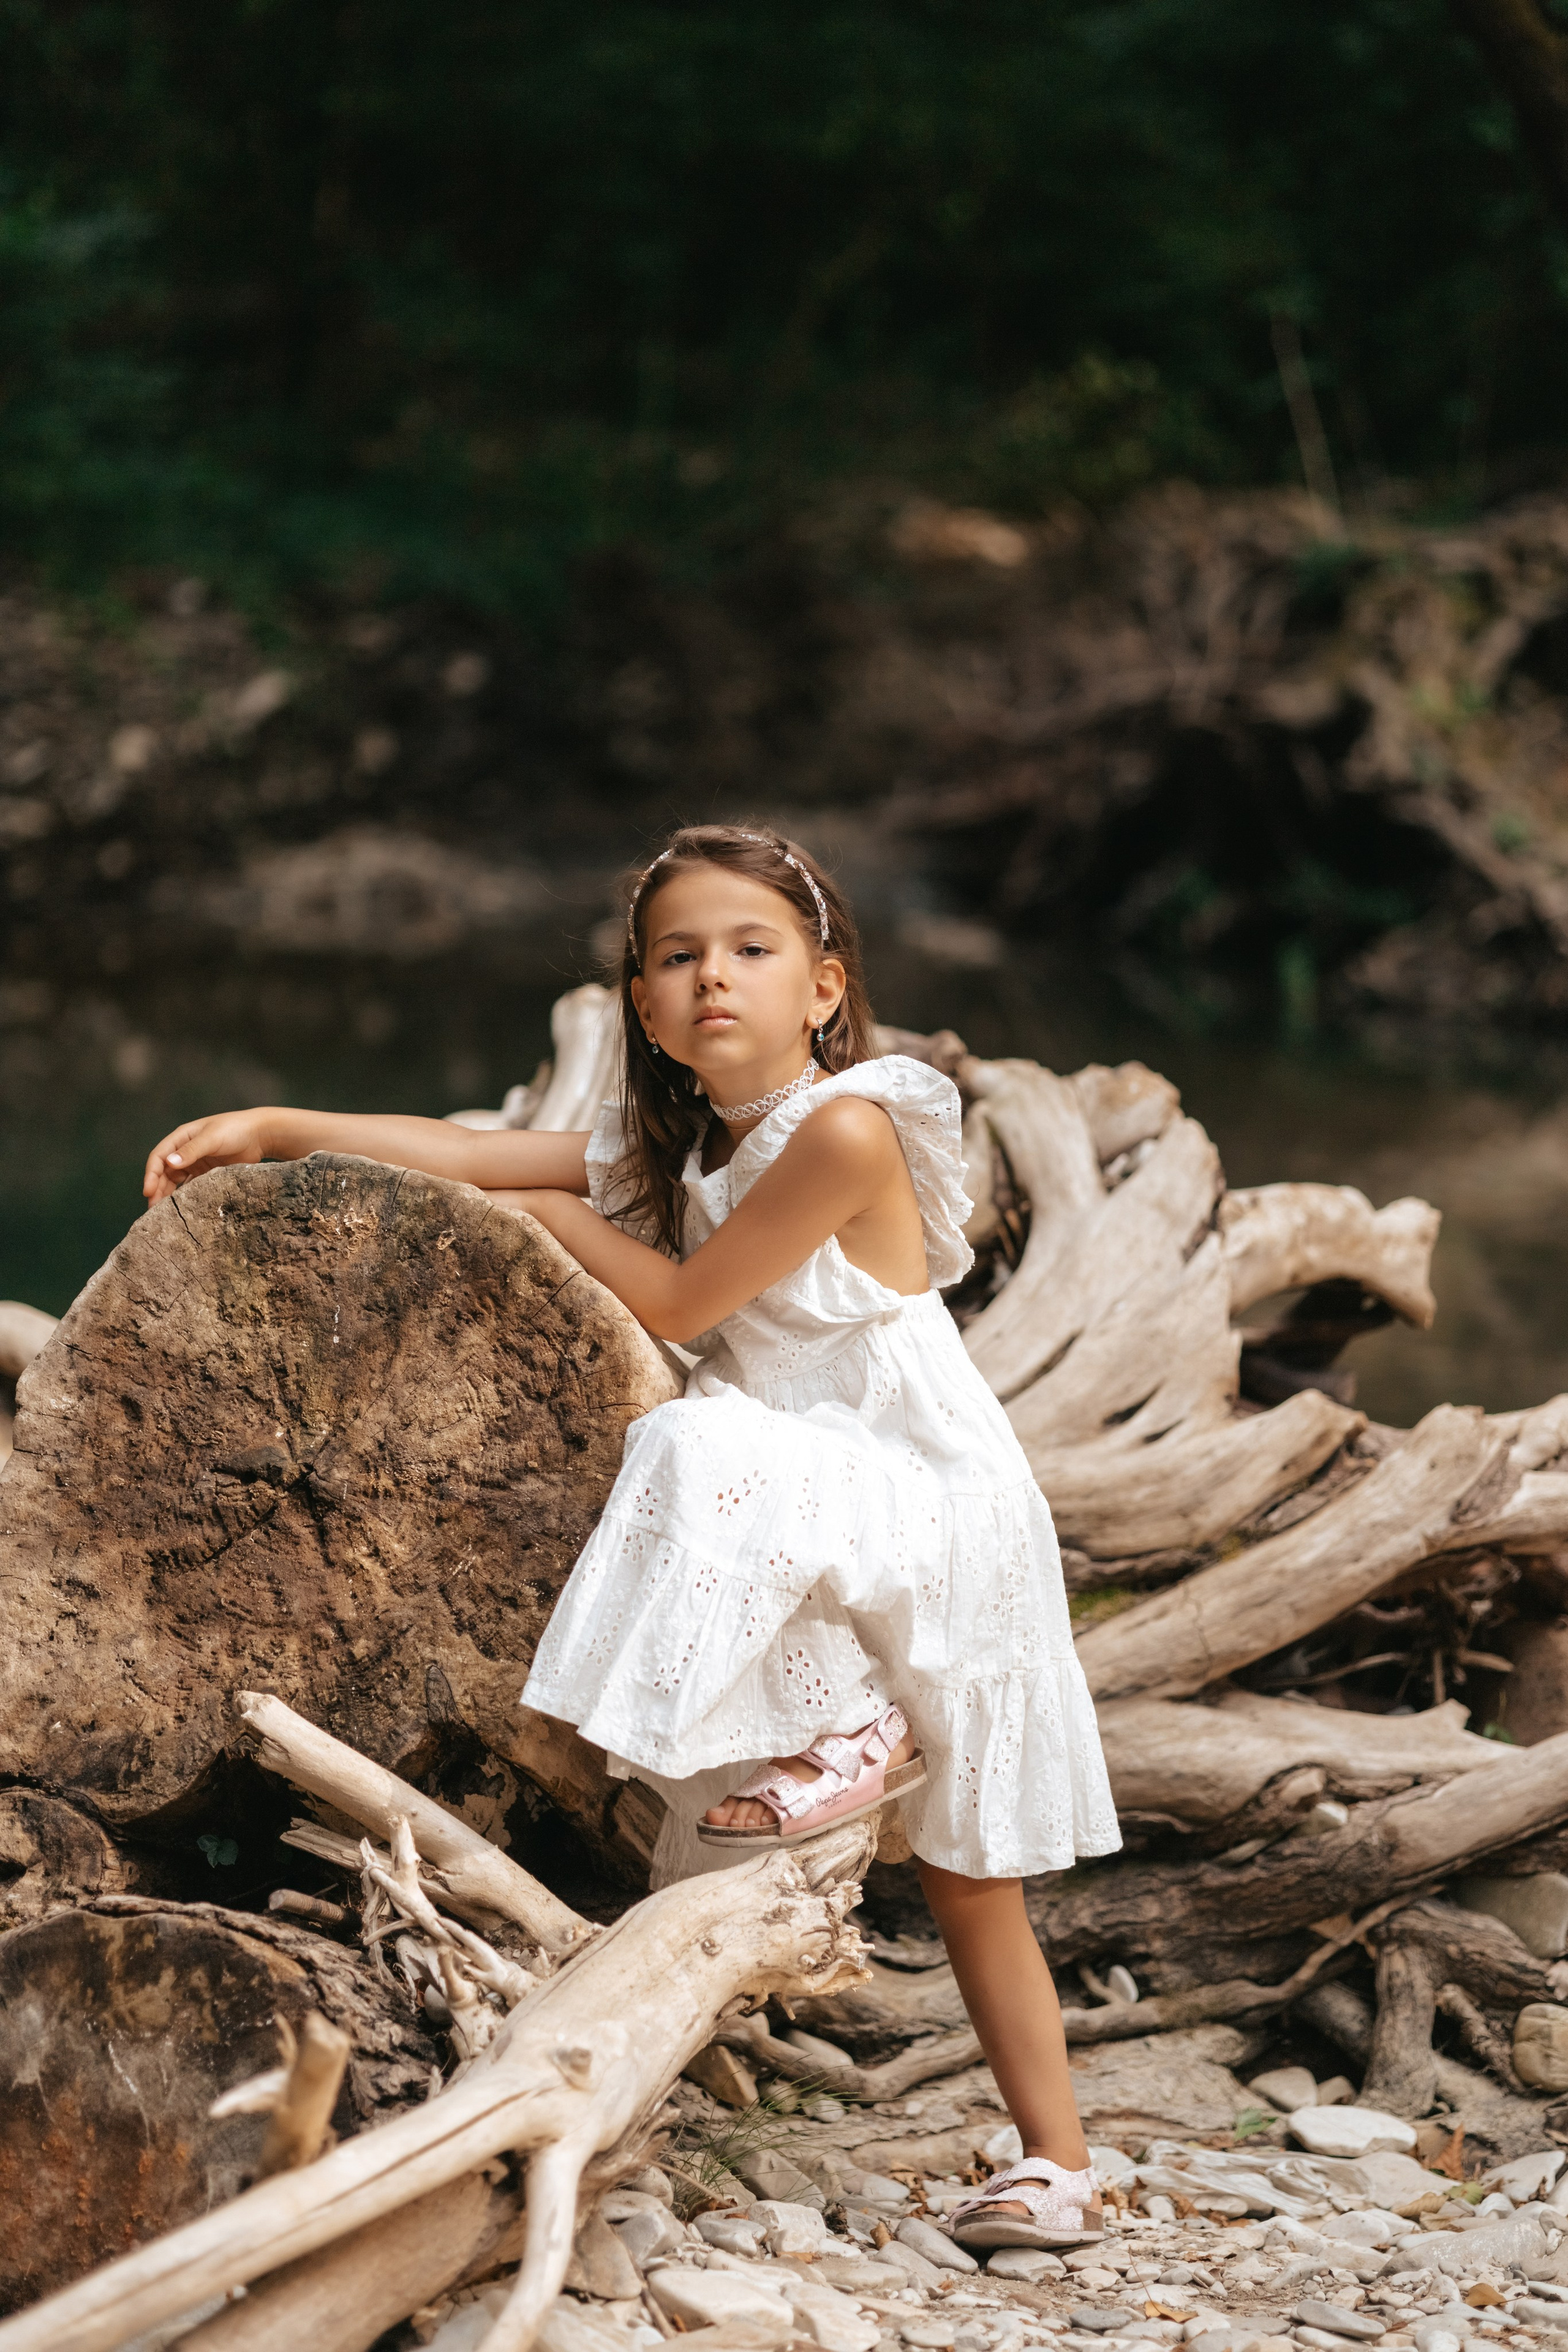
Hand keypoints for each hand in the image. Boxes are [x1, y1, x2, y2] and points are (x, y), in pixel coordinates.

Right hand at [143, 1109, 268, 1201]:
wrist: (260, 1135)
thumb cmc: (235, 1130)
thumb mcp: (212, 1138)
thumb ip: (192, 1150)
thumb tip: (169, 1163)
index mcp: (181, 1138)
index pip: (159, 1157)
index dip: (151, 1174)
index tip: (148, 1191)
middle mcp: (185, 1151)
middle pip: (164, 1172)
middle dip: (157, 1189)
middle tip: (152, 1210)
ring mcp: (196, 1163)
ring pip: (176, 1181)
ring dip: (168, 1195)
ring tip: (163, 1213)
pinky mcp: (208, 1173)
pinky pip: (192, 1187)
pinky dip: (185, 1196)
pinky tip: (182, 1208)